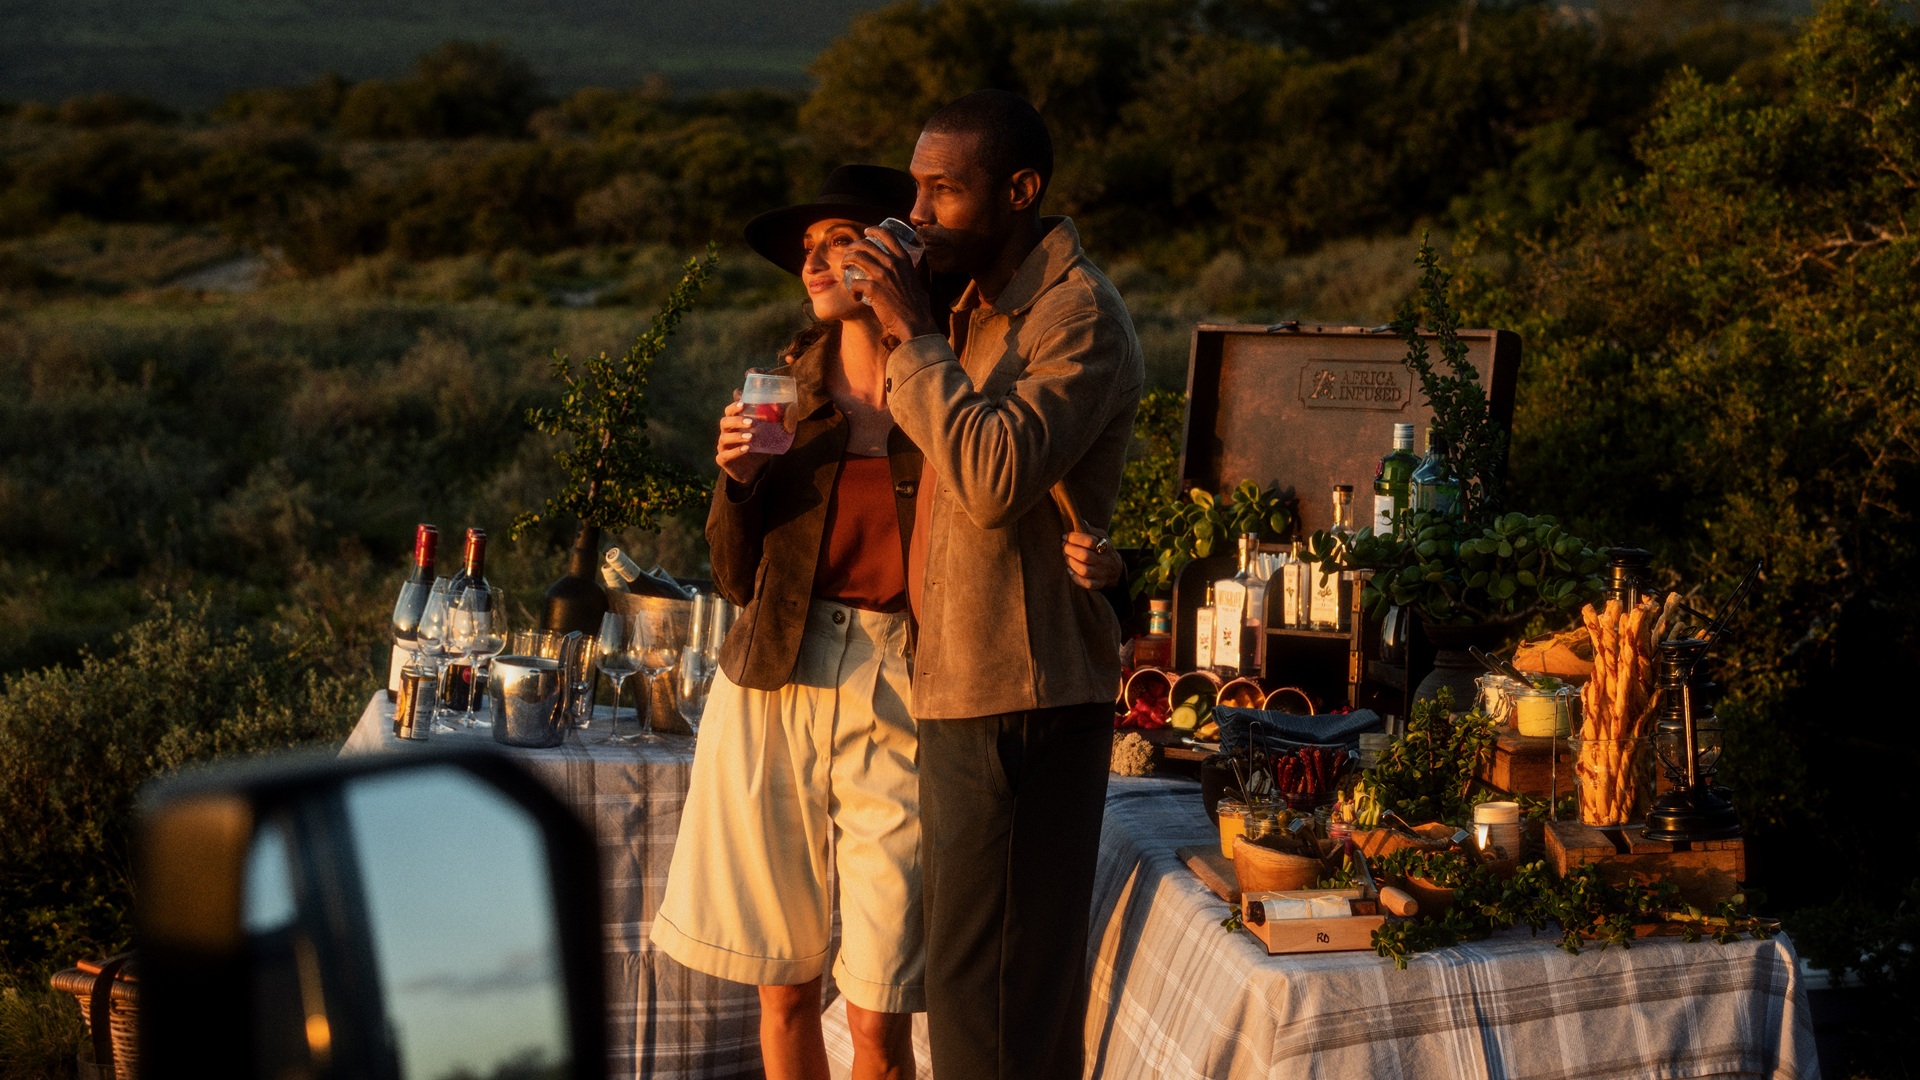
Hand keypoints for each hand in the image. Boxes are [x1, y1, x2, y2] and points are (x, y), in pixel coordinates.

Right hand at [715, 394, 770, 484]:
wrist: (754, 470)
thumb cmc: (759, 448)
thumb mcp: (766, 435)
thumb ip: (772, 423)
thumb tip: (783, 410)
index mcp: (734, 424)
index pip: (729, 411)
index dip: (734, 407)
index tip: (743, 404)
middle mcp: (726, 433)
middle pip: (724, 422)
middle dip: (737, 421)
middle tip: (751, 422)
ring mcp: (723, 447)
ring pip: (724, 438)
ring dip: (737, 436)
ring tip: (751, 437)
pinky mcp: (723, 460)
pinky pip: (725, 455)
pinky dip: (735, 452)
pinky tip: (746, 449)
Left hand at [840, 228, 941, 343]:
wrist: (915, 323)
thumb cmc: (917, 307)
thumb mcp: (915, 281)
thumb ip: (908, 273)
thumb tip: (905, 271)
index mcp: (903, 259)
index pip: (887, 234)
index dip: (874, 230)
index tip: (866, 232)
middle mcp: (892, 263)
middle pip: (866, 244)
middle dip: (853, 246)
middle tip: (848, 253)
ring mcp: (882, 275)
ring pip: (856, 257)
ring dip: (846, 261)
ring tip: (844, 267)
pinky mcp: (872, 289)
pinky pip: (854, 283)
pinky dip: (852, 289)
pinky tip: (855, 296)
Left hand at [1063, 528, 1122, 590]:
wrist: (1116, 570)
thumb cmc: (1104, 549)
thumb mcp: (1102, 537)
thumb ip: (1091, 530)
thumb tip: (1080, 520)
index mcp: (1105, 546)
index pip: (1089, 541)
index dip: (1074, 538)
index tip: (1065, 536)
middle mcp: (1104, 560)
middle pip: (1085, 556)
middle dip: (1070, 550)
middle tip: (1064, 546)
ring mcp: (1101, 573)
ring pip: (1084, 570)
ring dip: (1071, 562)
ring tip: (1065, 556)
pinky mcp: (1098, 583)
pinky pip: (1086, 583)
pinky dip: (1076, 577)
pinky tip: (1069, 569)